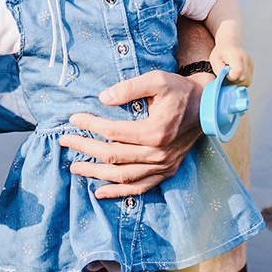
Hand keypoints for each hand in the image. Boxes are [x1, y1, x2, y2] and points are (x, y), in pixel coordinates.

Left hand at [63, 69, 202, 198]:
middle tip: (65, 141)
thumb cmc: (180, 92)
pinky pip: (139, 188)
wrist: (207, 108)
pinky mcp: (166, 172)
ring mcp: (163, 166)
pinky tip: (99, 192)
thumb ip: (130, 87)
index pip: (113, 132)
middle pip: (113, 156)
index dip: (90, 125)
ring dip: (95, 173)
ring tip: (75, 167)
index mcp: (156, 131)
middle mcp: (159, 154)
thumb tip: (104, 98)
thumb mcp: (158, 80)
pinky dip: (118, 192)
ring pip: (122, 176)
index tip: (74, 118)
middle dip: (85, 148)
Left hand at [212, 42, 252, 85]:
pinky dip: (240, 82)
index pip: (238, 71)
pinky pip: (248, 81)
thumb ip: (218, 69)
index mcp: (236, 55)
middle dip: (232, 82)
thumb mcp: (214, 58)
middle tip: (225, 77)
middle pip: (242, 78)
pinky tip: (234, 77)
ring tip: (229, 77)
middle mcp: (246, 59)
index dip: (230, 77)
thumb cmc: (221, 52)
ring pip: (246, 81)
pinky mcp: (251, 68)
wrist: (230, 44)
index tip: (224, 75)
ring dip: (236, 83)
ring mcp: (250, 64)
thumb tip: (223, 79)